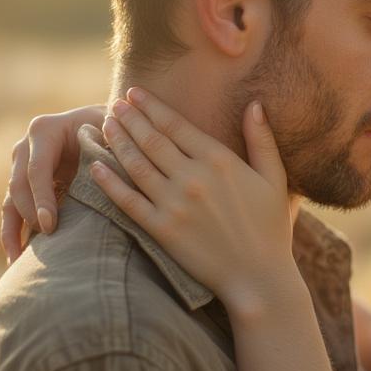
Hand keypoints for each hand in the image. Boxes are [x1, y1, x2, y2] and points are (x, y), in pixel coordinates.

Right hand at [1, 104, 107, 262]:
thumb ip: (108, 148)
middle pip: (19, 186)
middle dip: (30, 215)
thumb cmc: (115, 129)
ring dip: (12, 231)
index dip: (42, 198)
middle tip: (46, 242)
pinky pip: (13, 211)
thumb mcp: (113, 133)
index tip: (50, 225)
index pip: (37, 169)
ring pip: (11, 201)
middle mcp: (26, 147)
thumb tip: (108, 172)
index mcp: (45, 130)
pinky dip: (13, 233)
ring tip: (17, 261)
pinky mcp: (25, 185)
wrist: (107, 126)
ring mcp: (22, 167)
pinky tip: (17, 259)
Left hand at [91, 87, 296, 309]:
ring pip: (136, 164)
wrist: (259, 277)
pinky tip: (96, 166)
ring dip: (117, 142)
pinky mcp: (162, 230)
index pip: (176, 125)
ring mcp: (174, 204)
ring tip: (105, 125)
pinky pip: (128, 201)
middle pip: (151, 140)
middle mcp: (193, 178)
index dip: (152, 106)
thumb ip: (262, 140)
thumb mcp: (274, 179)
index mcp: (219, 161)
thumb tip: (255, 104)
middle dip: (130, 118)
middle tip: (115, 104)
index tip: (135, 93)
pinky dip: (109, 182)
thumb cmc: (270, 229)